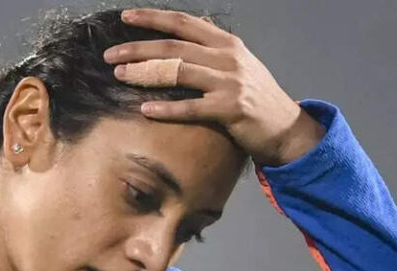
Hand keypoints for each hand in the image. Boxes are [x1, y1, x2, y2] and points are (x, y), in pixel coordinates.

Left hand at [103, 8, 326, 166]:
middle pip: (173, 47)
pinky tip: (146, 109)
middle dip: (138, 49)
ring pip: (178, 72)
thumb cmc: (256, 98)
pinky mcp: (230, 109)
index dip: (152, 18)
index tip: (126, 18)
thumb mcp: (237, 65)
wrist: (286, 127)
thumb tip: (179, 43)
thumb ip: (210, 52)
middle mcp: (228, 57)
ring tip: (120, 75)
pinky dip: (167, 108)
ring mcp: (230, 82)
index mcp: (226, 43)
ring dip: (145, 73)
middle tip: (110, 55)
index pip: (183, 23)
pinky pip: (191, 107)